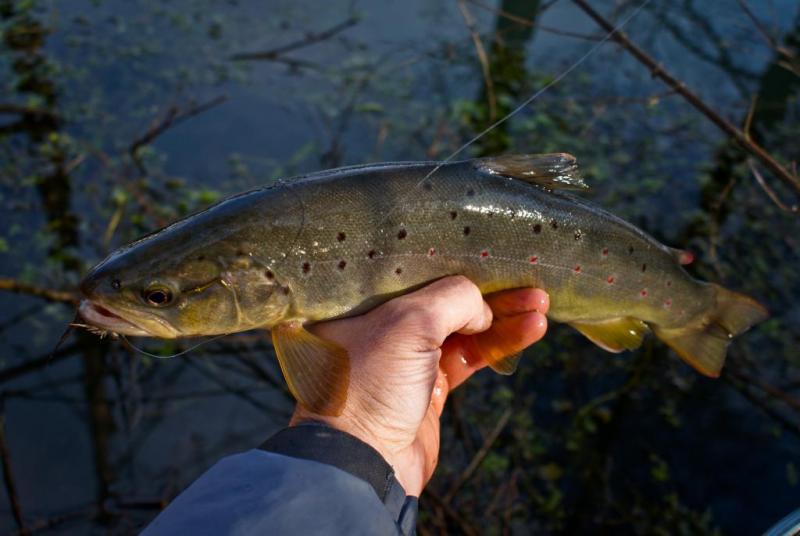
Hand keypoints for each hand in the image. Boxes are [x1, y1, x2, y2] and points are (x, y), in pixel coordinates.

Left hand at [291, 276, 548, 495]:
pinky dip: (501, 343)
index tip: (491, 255)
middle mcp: (383, 327)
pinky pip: (472, 357)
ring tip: (542, 302)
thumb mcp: (409, 322)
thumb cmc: (372, 384)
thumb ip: (453, 299)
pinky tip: (531, 328)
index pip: (415, 270)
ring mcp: (409, 359)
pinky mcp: (431, 389)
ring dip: (503, 317)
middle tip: (529, 280)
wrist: (365, 464)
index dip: (455, 261)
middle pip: (444, 299)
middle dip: (488, 290)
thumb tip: (483, 309)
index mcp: (362, 303)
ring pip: (465, 328)